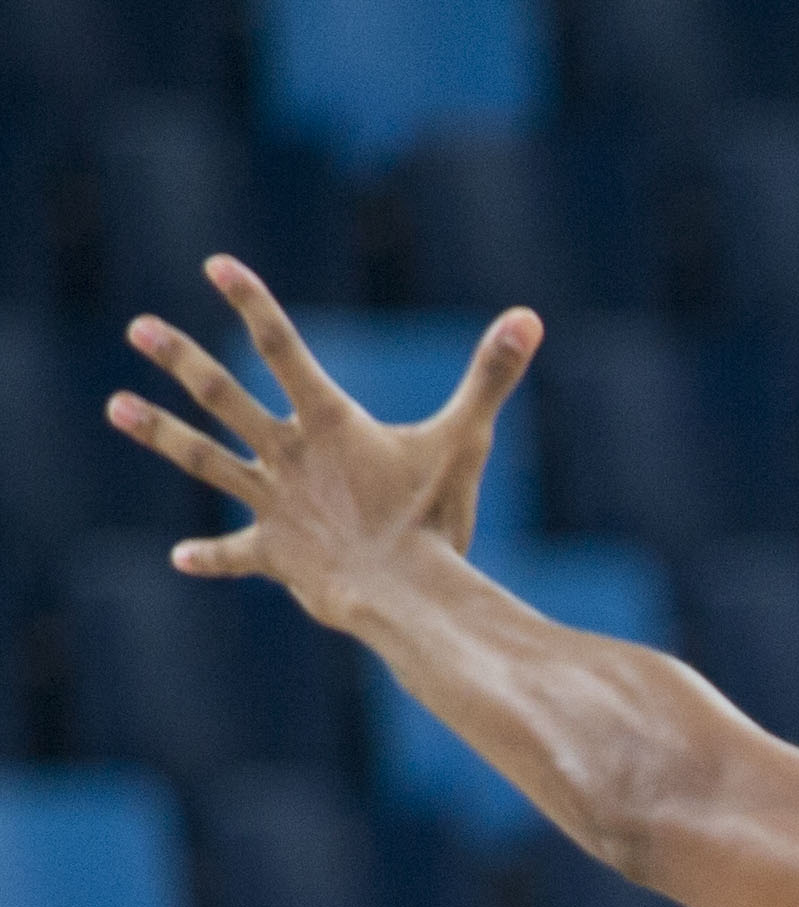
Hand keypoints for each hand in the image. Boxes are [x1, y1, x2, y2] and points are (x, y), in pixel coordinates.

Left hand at [106, 259, 537, 629]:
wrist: (405, 596)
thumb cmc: (434, 519)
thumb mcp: (466, 442)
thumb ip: (491, 377)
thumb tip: (529, 318)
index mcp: (327, 424)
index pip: (281, 347)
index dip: (250, 302)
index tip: (214, 265)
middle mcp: (287, 456)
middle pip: (222, 396)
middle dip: (180, 360)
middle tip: (140, 329)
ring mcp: (275, 505)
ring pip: (204, 460)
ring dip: (160, 433)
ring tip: (116, 407)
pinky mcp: (276, 555)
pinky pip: (237, 555)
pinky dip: (212, 558)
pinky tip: (180, 557)